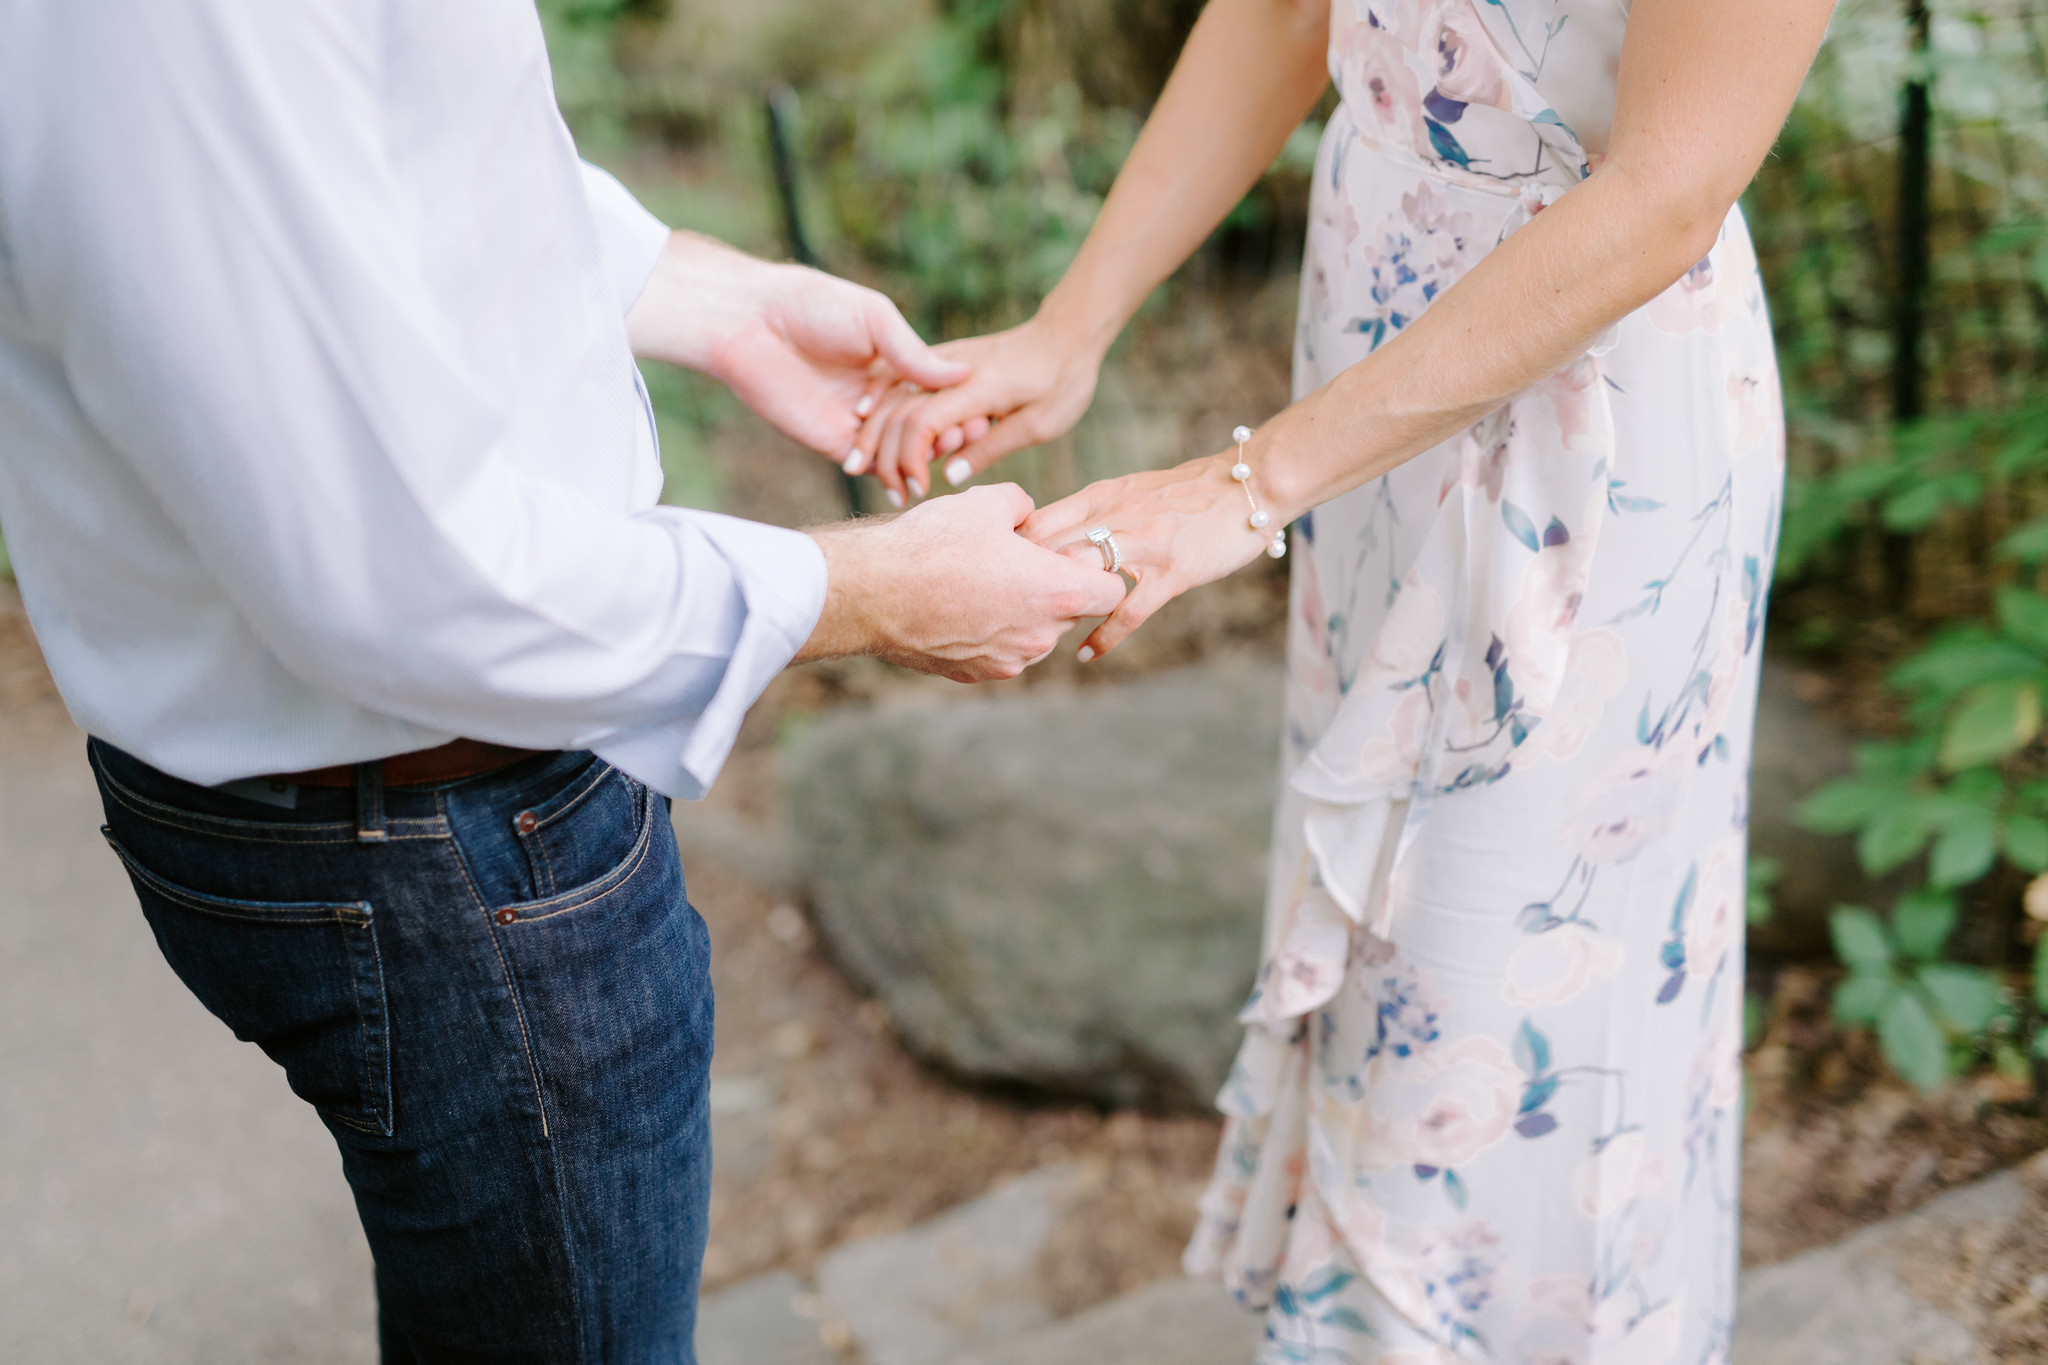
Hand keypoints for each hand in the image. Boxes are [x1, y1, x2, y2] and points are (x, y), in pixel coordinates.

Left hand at [627, 231, 968, 461]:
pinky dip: (888, 474)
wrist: (750, 321)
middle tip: (968, 435)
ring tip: (944, 454)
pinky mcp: (830, 442)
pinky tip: (910, 475)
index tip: (984, 410)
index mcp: (890, 362)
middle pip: (922, 425)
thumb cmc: (811, 304)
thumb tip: (965, 373)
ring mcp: (854, 422)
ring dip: (922, 457)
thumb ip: (914, 353)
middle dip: (947, 432)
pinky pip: (865, 466)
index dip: (959, 404)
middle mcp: (876, 395)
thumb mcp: (875, 319)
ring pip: (897, 450)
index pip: (934, 392)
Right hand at [797, 484, 1127, 681]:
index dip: (1097, 572)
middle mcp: (1040, 636)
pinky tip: (955, 604)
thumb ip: (1023, 504)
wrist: (872, 592)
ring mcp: (1008, 661)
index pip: (1112, 592)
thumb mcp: (986, 502)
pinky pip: (998, 650)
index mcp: (1057, 592)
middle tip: (1012, 561)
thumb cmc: (932, 543)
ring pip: (1033, 634)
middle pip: (1070, 613)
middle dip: (1052, 588)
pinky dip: (988, 631)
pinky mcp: (976, 674)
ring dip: (1019, 612)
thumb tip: (1028, 513)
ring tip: (977, 582)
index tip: (1070, 558)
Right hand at [848, 315, 1108, 505]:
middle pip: (898, 411)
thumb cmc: (1062, 381)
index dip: (910, 459)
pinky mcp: (942, 356)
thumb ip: (991, 448)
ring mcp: (944, 359)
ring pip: (892, 391)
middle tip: (887, 492)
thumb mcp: (1038, 425)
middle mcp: (952, 369)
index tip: (916, 490)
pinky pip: (899, 375)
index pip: (923, 423)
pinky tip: (862, 417)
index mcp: (977, 388)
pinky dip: (878, 399)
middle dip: (883, 454)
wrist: (1066, 334)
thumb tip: (948, 476)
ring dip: (872, 430)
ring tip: (859, 465)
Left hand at [1023, 451, 1273, 660]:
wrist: (1245, 485)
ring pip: (1081, 579)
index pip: (1036, 524)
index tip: (991, 582)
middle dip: (1021, 586)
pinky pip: (1127, 610)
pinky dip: (1103, 636)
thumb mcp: (1127, 492)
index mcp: (1098, 498)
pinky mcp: (1170, 571)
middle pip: (1048, 553)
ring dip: (1058, 610)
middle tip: (1006, 619)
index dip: (1007, 555)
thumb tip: (1050, 538)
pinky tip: (1086, 654)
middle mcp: (1112, 519)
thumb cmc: (1185, 494)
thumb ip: (1090, 514)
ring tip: (1041, 636)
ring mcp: (1141, 546)